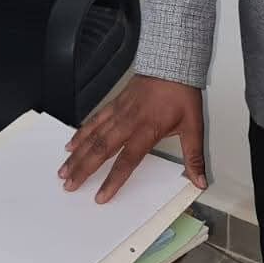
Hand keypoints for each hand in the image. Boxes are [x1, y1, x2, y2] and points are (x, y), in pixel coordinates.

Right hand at [58, 75, 206, 202]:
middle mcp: (128, 122)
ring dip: (77, 155)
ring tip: (63, 171)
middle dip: (83, 170)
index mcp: (147, 130)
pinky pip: (93, 121)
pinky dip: (80, 133)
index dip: (113, 180)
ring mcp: (118, 112)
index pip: (127, 161)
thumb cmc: (181, 95)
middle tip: (70, 186)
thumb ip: (195, 157)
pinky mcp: (114, 104)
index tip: (101, 197)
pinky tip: (71, 145)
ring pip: (93, 136)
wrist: (171, 64)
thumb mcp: (194, 126)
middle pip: (101, 150)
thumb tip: (200, 181)